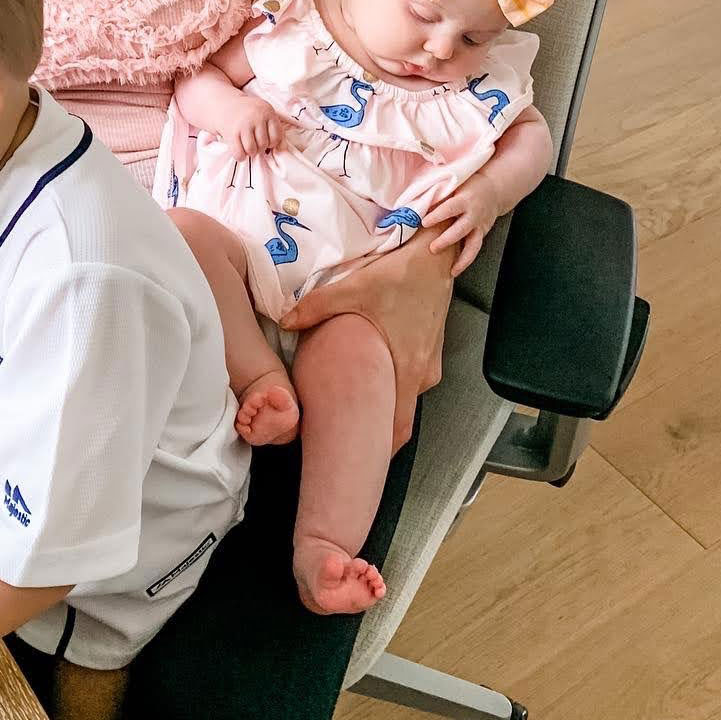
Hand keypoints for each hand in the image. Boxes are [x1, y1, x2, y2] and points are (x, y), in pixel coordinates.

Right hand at [214, 92, 289, 157]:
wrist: (225, 104)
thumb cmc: (249, 113)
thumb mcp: (265, 114)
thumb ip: (275, 129)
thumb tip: (280, 150)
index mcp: (267, 112)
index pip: (276, 137)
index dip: (271, 142)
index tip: (264, 138)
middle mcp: (256, 117)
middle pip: (263, 145)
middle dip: (259, 147)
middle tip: (253, 141)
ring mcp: (243, 125)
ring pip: (252, 150)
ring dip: (249, 152)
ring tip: (247, 145)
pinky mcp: (231, 132)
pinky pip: (239, 153)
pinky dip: (240, 156)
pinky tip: (239, 149)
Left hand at [280, 235, 452, 449]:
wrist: (437, 255)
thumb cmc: (402, 274)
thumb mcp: (354, 288)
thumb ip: (315, 307)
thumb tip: (284, 321)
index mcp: (407, 369)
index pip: (397, 429)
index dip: (378, 451)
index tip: (357, 464)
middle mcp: (422, 373)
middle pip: (398, 416)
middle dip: (372, 429)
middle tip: (343, 435)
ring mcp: (428, 362)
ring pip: (402, 394)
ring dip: (380, 400)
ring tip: (350, 403)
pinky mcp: (427, 348)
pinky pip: (408, 375)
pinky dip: (389, 380)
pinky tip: (368, 370)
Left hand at [424, 171, 502, 276]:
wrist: (495, 189)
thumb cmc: (468, 185)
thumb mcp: (455, 184)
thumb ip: (440, 195)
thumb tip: (416, 204)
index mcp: (465, 199)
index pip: (449, 208)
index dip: (437, 215)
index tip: (424, 222)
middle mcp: (474, 214)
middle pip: (461, 229)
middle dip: (447, 240)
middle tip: (432, 248)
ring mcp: (479, 226)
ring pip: (473, 245)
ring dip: (462, 258)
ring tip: (450, 270)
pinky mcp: (481, 234)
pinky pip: (474, 249)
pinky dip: (466, 261)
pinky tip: (455, 270)